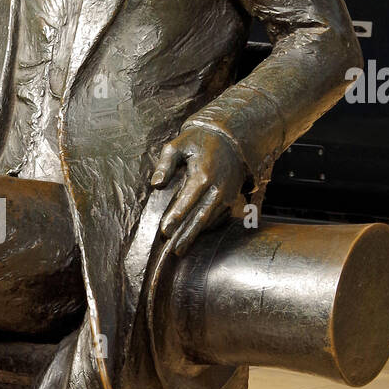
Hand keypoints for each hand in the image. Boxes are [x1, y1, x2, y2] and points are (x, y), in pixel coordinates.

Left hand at [151, 126, 244, 255]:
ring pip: (209, 220)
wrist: (229, 139)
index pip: (188, 200)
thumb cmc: (198, 142)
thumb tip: (156, 184)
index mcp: (204, 175)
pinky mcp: (232, 199)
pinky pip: (219, 218)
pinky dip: (207, 228)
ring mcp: (227, 195)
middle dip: (186, 234)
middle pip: (200, 216)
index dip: (176, 217)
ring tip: (180, 248)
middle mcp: (218, 188)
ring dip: (195, 235)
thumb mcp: (177, 145)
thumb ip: (165, 164)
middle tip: (173, 249)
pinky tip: (194, 236)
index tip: (165, 230)